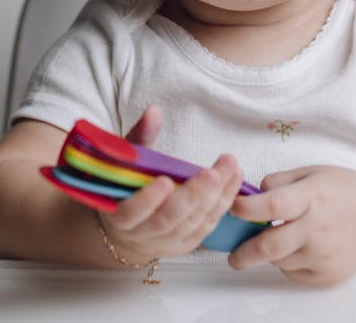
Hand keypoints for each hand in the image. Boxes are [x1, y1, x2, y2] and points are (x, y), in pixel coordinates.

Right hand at [98, 105, 245, 262]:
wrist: (130, 231)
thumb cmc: (127, 188)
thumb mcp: (127, 161)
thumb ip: (141, 136)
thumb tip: (154, 110)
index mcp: (120, 217)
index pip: (132, 213)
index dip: (147, 200)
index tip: (164, 181)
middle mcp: (144, 235)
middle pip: (169, 218)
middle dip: (193, 195)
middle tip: (212, 174)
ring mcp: (168, 243)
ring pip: (193, 221)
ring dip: (216, 195)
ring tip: (231, 167)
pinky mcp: (188, 243)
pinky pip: (208, 224)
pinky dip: (224, 202)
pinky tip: (235, 179)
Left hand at [228, 165, 355, 285]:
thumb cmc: (345, 192)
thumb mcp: (312, 173)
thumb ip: (278, 182)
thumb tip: (250, 195)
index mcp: (313, 197)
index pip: (273, 205)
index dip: (246, 208)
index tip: (231, 207)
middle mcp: (317, 229)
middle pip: (269, 247)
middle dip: (243, 253)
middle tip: (233, 254)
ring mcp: (323, 255)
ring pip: (279, 261)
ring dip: (270, 253)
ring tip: (282, 238)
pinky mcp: (327, 276)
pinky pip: (294, 274)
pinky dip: (288, 263)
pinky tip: (301, 248)